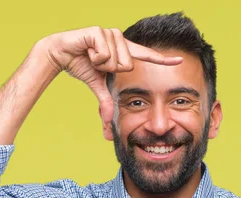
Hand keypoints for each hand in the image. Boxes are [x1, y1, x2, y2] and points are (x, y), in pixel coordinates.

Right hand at [38, 27, 182, 123]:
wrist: (60, 54)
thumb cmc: (80, 65)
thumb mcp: (97, 84)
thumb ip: (106, 100)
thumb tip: (108, 121)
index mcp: (123, 52)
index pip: (147, 56)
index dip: (163, 59)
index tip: (180, 60)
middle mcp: (120, 40)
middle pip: (127, 65)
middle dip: (110, 70)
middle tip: (96, 63)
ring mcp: (110, 34)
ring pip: (116, 60)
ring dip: (100, 64)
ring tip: (90, 56)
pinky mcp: (99, 32)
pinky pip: (104, 53)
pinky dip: (93, 57)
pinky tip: (86, 50)